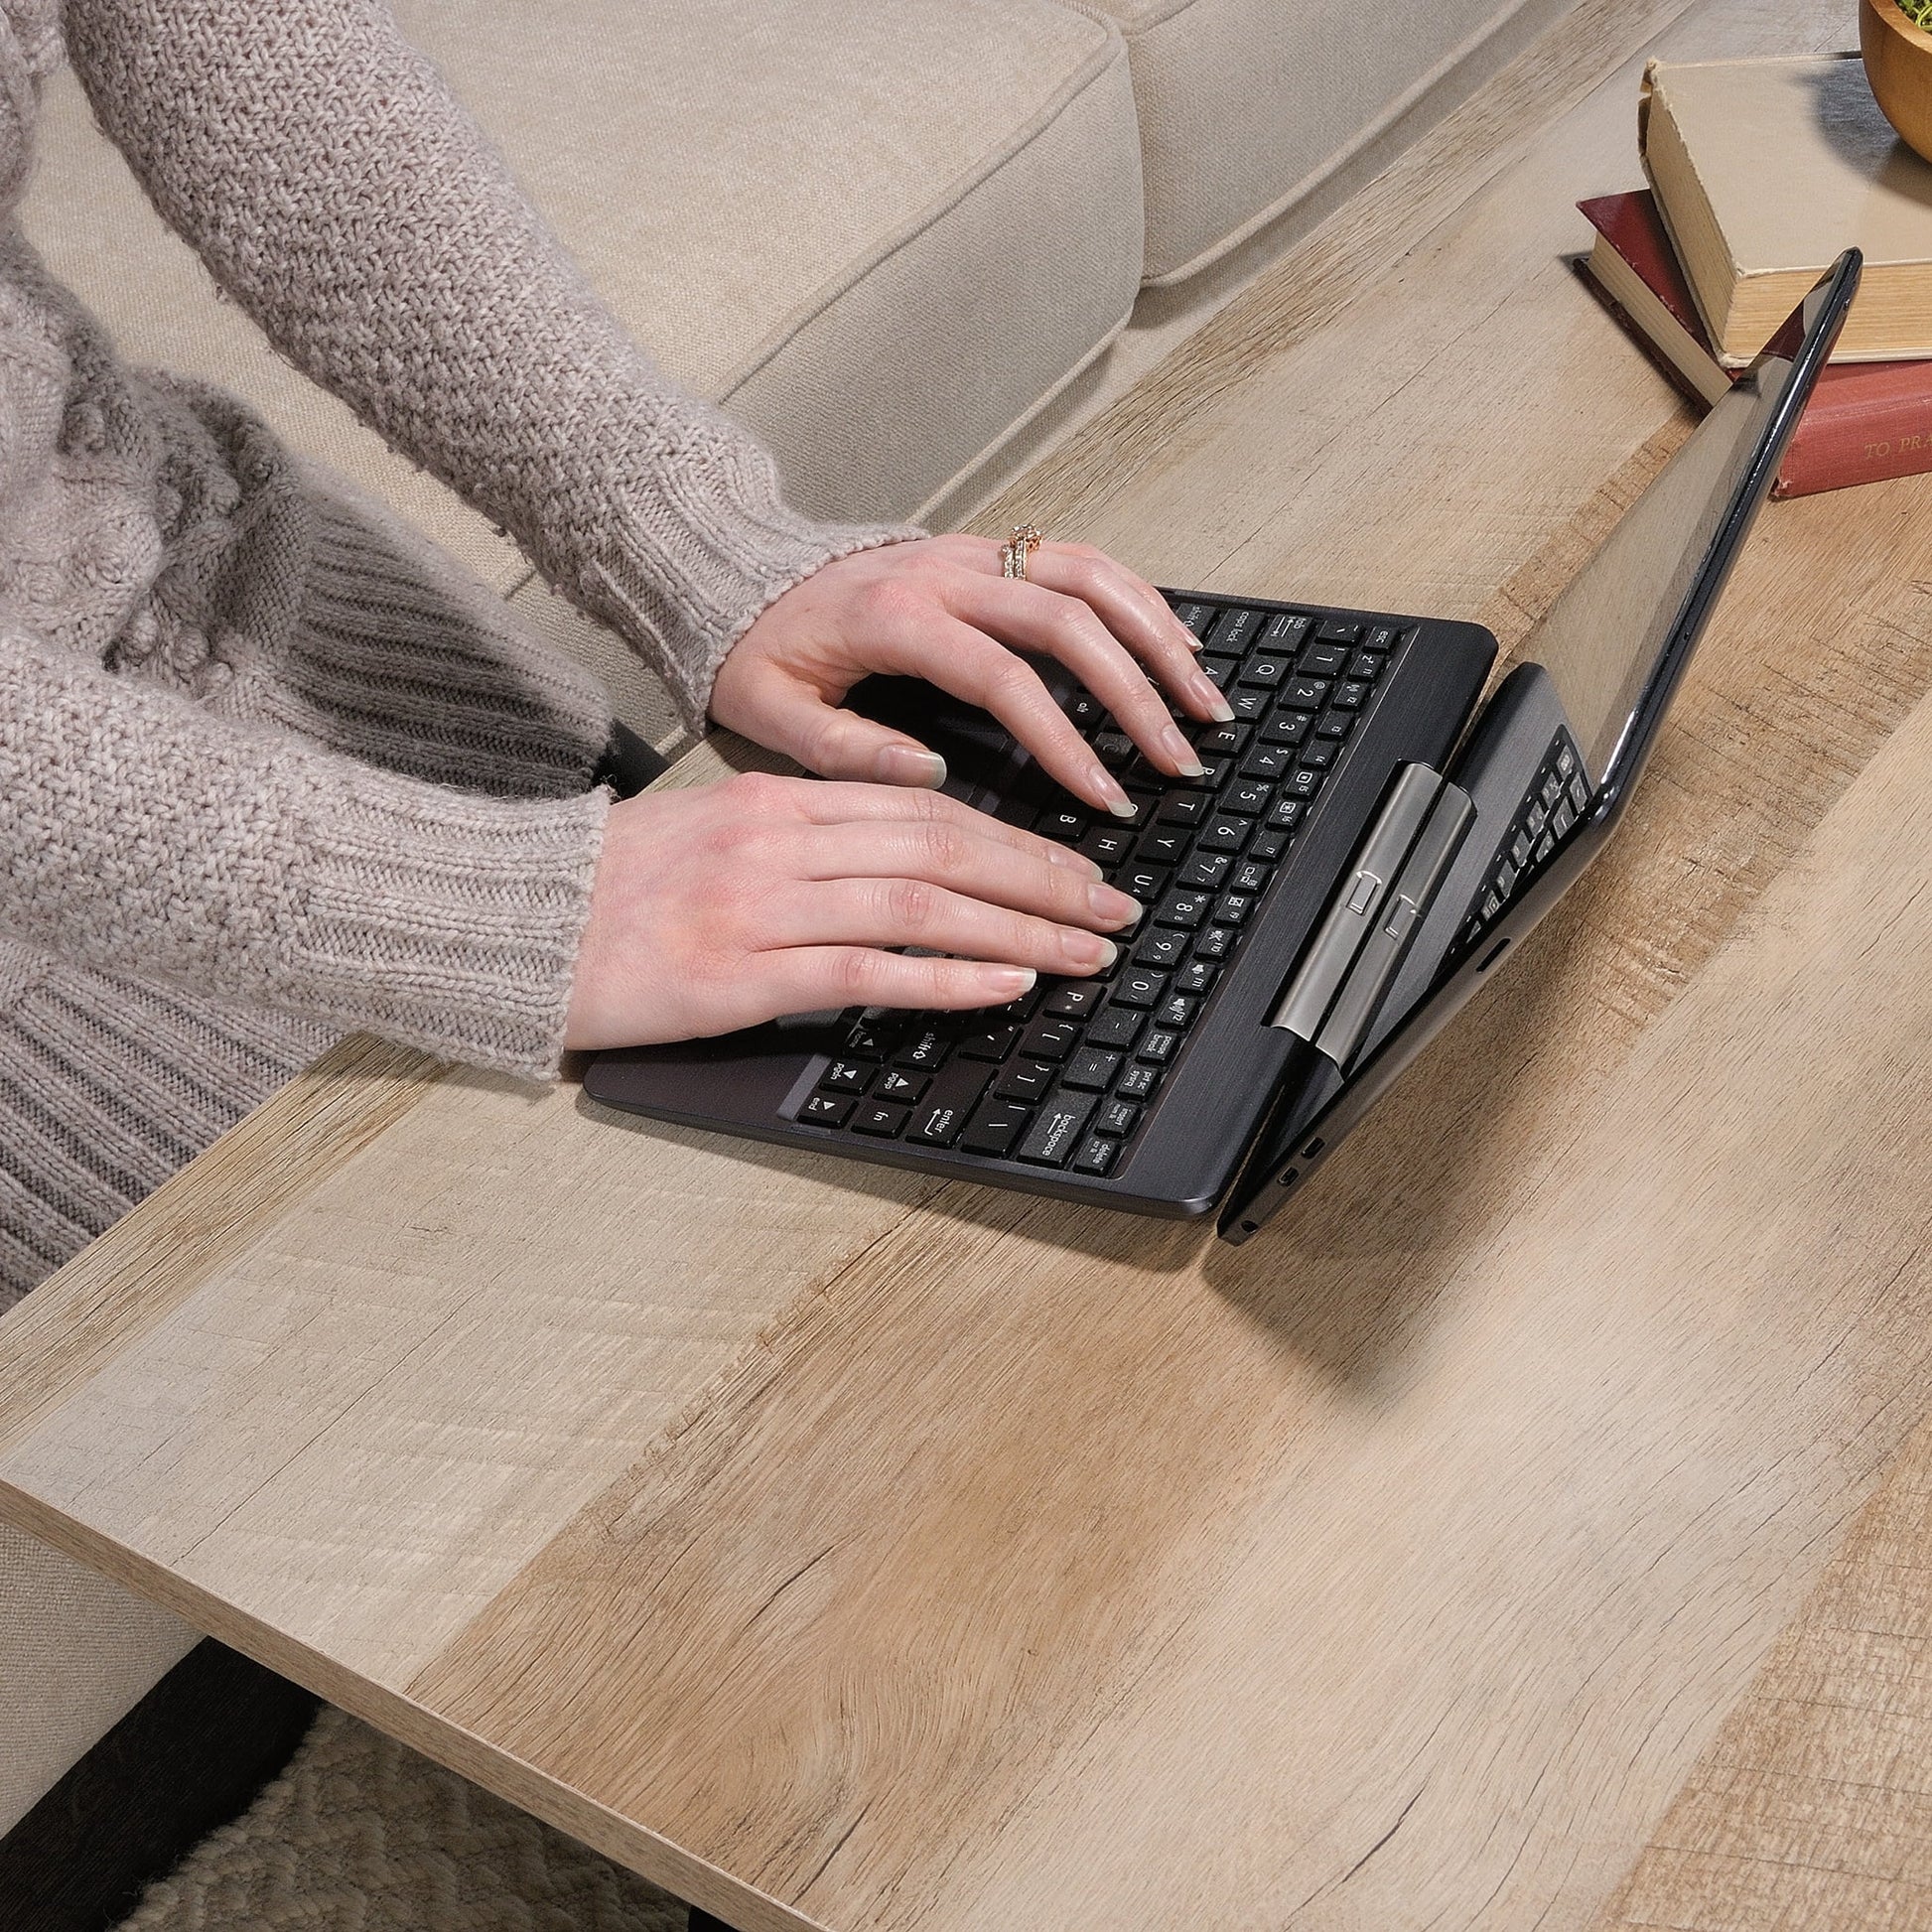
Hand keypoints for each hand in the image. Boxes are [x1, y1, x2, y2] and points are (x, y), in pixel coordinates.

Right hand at [563, 771, 1143, 1048]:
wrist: (511, 922)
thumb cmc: (611, 888)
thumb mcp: (714, 836)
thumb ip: (808, 842)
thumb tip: (905, 864)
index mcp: (778, 802)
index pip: (926, 813)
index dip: (1017, 841)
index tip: (1076, 866)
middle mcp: (779, 843)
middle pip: (942, 850)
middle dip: (1044, 880)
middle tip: (1113, 909)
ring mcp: (760, 908)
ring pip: (920, 906)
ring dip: (1018, 930)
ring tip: (1085, 952)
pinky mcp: (739, 975)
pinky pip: (863, 973)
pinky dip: (944, 978)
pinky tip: (1002, 984)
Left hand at [708, 534, 1234, 819]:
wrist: (735, 574)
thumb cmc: (754, 652)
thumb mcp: (770, 713)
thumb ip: (843, 750)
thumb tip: (933, 777)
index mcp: (895, 619)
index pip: (1005, 678)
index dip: (1065, 740)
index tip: (1105, 797)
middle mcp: (944, 573)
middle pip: (1070, 621)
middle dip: (1137, 696)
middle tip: (1178, 761)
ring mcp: (971, 552)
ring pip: (1091, 577)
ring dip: (1158, 637)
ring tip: (1205, 700)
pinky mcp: (984, 549)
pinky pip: (1079, 558)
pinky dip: (1138, 596)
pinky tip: (1177, 641)